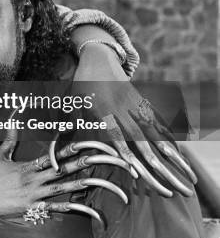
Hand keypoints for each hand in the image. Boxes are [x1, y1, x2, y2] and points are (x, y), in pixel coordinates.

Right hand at [0, 129, 129, 222]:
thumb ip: (9, 137)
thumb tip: (12, 115)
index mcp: (30, 165)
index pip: (56, 153)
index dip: (74, 147)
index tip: (90, 142)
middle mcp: (36, 178)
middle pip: (67, 168)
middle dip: (88, 163)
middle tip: (107, 158)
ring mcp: (36, 194)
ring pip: (66, 188)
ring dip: (86, 184)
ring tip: (105, 182)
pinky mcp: (33, 209)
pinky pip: (57, 209)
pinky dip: (73, 209)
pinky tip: (89, 209)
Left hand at [71, 43, 196, 196]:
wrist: (98, 56)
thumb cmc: (81, 83)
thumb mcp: (71, 102)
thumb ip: (68, 126)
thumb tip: (56, 152)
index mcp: (102, 110)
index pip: (117, 137)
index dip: (127, 154)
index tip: (137, 172)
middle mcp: (121, 108)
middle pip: (140, 138)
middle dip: (153, 161)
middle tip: (165, 181)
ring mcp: (134, 104)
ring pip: (154, 131)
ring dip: (167, 152)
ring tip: (181, 170)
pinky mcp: (142, 101)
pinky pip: (157, 120)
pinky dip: (167, 136)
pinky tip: (175, 152)